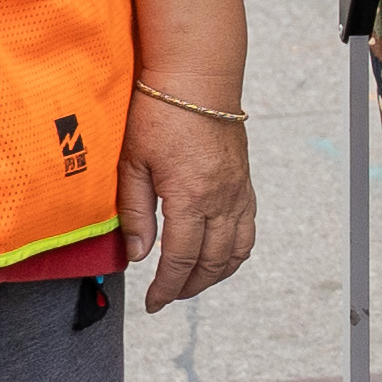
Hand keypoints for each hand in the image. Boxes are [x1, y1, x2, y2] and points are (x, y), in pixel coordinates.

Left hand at [121, 84, 258, 310]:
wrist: (198, 78)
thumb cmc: (159, 113)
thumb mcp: (133, 163)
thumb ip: (136, 212)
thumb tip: (138, 255)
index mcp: (191, 197)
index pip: (180, 260)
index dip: (165, 288)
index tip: (151, 302)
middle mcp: (222, 200)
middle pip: (211, 263)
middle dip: (188, 288)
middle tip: (165, 297)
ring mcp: (238, 192)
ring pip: (237, 252)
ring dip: (215, 276)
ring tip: (191, 283)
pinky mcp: (244, 183)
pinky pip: (248, 230)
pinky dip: (234, 253)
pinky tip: (216, 255)